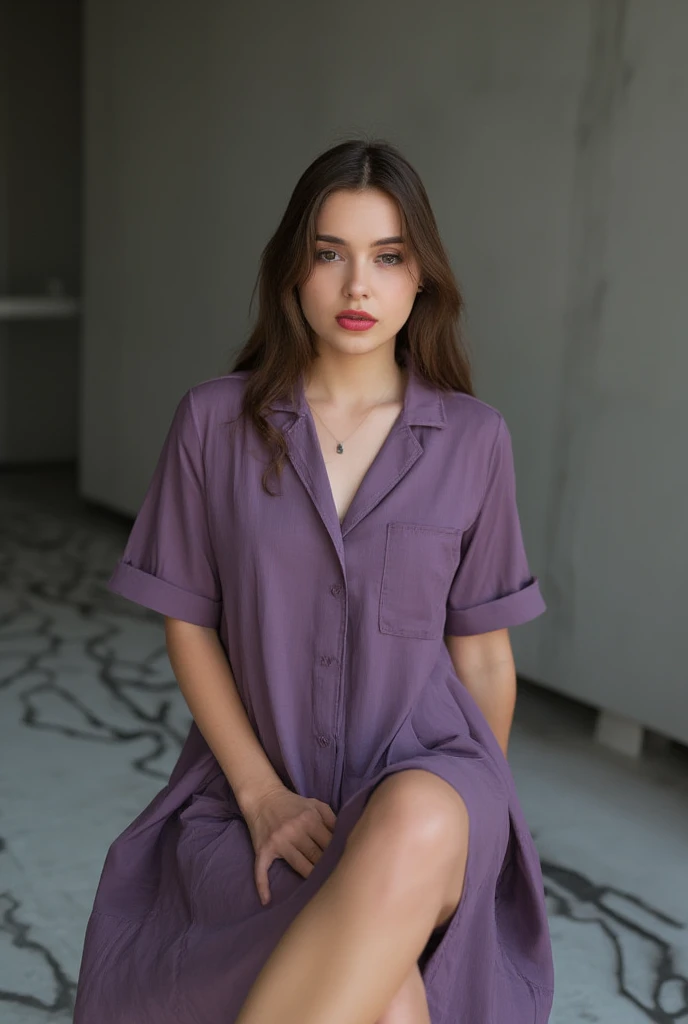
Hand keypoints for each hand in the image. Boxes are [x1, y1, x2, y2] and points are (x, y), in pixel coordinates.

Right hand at [243, 784, 336, 905]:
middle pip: (316, 856)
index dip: (338, 855)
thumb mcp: (315, 804)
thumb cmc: (293, 804)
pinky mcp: (263, 850)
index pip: (329, 843)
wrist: (263, 797)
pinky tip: (267, 900)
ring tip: (320, 891)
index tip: (346, 866)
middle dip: (327, 868)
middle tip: (337, 881)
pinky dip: (263, 886)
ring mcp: (278, 841)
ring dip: (310, 878)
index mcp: (309, 819)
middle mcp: (294, 830)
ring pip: (300, 866)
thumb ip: (332, 818)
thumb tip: (345, 838)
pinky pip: (262, 870)